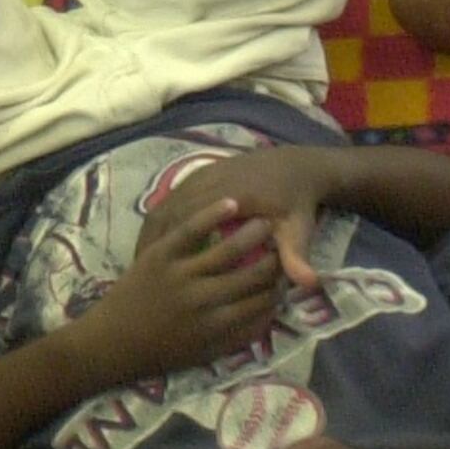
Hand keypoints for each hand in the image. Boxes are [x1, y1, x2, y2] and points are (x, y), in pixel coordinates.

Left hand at [74, 197, 283, 373]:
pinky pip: (190, 231)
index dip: (280, 289)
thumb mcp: (202, 356)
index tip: (289, 279)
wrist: (106, 345)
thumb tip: (273, 320)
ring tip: (267, 224)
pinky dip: (212, 216)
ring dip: (252, 236)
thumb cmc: (156, 355)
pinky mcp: (160, 256)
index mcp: (216, 328)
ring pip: (228, 251)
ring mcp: (180, 277)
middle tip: (284, 249)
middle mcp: (203, 302)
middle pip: (251, 277)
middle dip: (272, 263)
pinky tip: (232, 205)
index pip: (262, 304)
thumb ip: (239, 337)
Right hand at [146, 145, 336, 285]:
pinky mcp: (198, 174)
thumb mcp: (298, 227)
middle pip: (171, 215)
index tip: (158, 279)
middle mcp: (210, 182)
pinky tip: (154, 242)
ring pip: (166, 206)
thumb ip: (297, 255)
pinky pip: (170, 198)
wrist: (296, 165)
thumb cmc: (295, 202)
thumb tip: (309, 283)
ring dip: (153, 233)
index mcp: (231, 196)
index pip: (189, 224)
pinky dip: (160, 221)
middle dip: (154, 245)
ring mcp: (201, 176)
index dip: (172, 250)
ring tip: (140, 262)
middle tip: (141, 276)